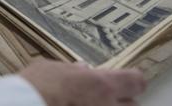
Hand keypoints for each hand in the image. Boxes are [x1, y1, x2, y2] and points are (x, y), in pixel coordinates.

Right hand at [20, 59, 145, 105]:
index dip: (131, 80)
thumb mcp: (51, 69)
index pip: (135, 81)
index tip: (128, 80)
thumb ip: (71, 70)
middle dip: (119, 101)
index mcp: (101, 85)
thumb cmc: (36, 88)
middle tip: (102, 96)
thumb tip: (82, 69)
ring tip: (86, 103)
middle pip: (132, 105)